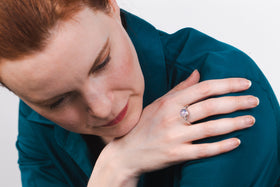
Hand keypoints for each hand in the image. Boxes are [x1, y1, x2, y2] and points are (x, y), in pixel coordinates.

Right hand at [88, 70, 258, 185]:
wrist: (126, 153)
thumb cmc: (142, 126)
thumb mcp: (158, 103)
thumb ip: (179, 88)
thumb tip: (197, 73)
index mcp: (168, 102)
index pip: (203, 88)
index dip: (226, 84)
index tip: (244, 83)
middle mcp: (172, 118)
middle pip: (211, 107)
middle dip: (236, 102)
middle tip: (254, 100)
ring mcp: (175, 137)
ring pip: (211, 128)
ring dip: (234, 123)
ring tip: (251, 120)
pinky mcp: (176, 155)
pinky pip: (204, 150)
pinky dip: (222, 146)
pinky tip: (236, 142)